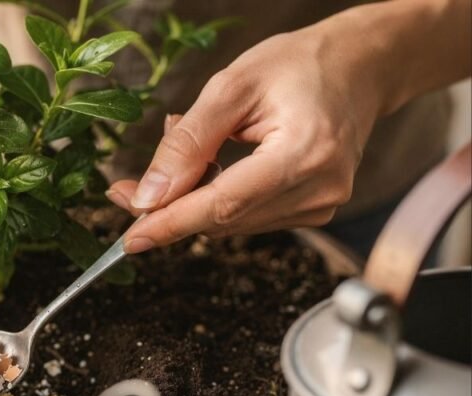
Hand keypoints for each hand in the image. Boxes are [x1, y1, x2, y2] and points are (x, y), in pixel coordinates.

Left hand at [107, 21, 381, 252]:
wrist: (360, 66)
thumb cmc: (299, 65)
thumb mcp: (231, 87)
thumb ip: (187, 143)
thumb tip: (147, 197)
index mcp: (304, 153)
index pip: (224, 205)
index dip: (171, 224)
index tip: (130, 238)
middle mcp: (320, 189)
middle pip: (223, 220)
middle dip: (170, 210)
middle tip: (126, 188)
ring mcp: (322, 205)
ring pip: (232, 224)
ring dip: (194, 200)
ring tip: (191, 152)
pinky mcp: (316, 211)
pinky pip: (249, 218)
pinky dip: (219, 199)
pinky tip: (217, 165)